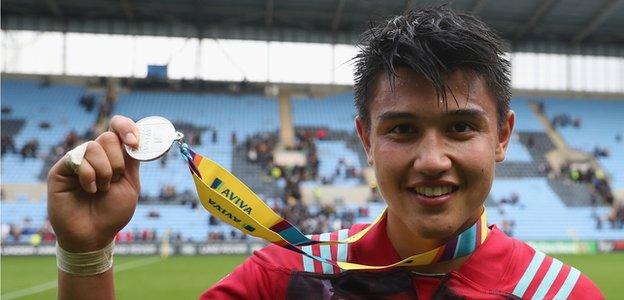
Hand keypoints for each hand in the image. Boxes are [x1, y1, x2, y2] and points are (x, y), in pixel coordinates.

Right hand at [48, 115, 140, 251]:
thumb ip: (131, 161)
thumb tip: (136, 139)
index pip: (118, 127)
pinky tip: (89, 190)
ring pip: (94, 146)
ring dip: (104, 172)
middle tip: (114, 181)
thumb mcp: (130, 184)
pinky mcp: (61, 169)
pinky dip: (89, 176)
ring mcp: (78, 160)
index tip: (135, 143)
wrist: (94, 235)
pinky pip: (78, 158)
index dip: (127, 128)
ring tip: (100, 190)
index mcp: (113, 156)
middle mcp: (95, 155)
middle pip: (108, 136)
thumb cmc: (112, 213)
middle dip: (117, 162)